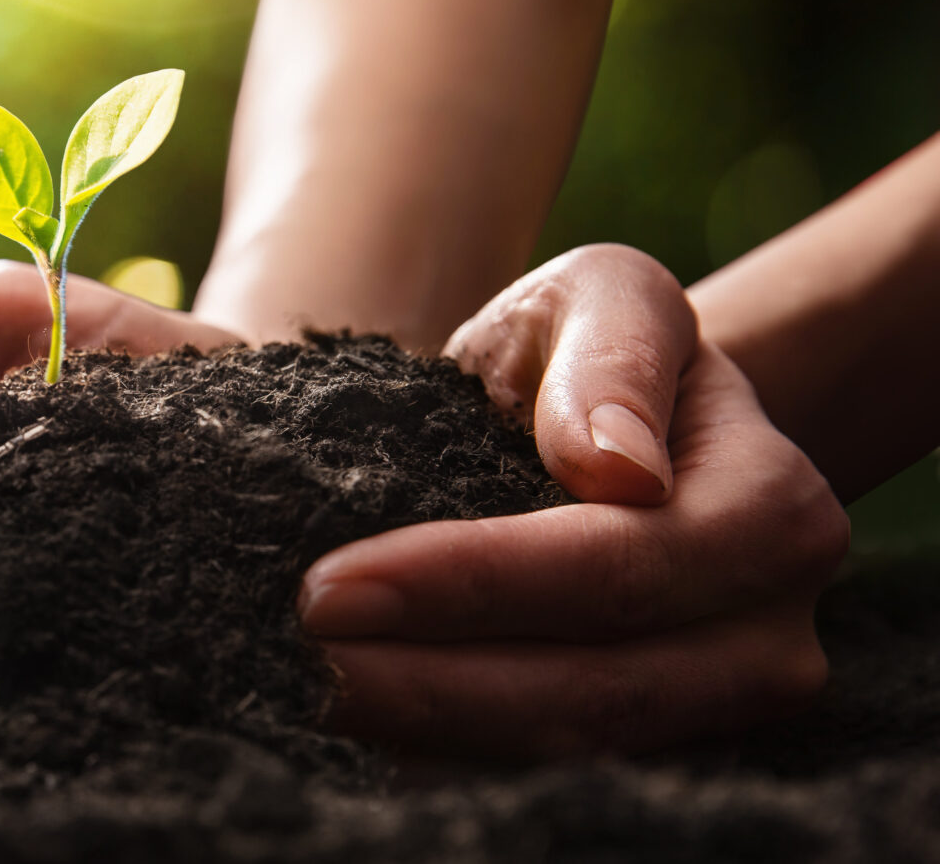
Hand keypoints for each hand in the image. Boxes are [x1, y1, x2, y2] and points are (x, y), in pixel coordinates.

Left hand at [303, 245, 849, 756]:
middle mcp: (765, 636)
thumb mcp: (605, 297)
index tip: (330, 586)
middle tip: (296, 663)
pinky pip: (534, 773)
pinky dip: (438, 757)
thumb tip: (617, 465)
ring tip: (304, 697)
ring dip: (424, 735)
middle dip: (428, 685)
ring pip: (559, 750)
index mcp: (772, 515)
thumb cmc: (595, 349)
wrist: (608, 429)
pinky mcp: (644, 751)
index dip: (470, 584)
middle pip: (589, 688)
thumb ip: (614, 353)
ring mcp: (711, 710)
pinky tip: (348, 728)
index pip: (613, 567)